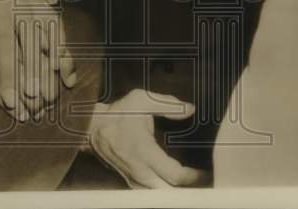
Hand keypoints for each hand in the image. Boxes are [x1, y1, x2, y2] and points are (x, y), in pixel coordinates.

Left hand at [0, 0, 75, 117]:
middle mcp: (0, 1)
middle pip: (6, 39)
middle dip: (10, 70)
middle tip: (13, 99)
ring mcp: (23, 0)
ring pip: (33, 35)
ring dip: (39, 64)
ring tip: (41, 93)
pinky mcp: (39, 2)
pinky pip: (53, 25)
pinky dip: (60, 48)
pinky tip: (63, 71)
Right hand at [88, 89, 207, 188]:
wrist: (91, 128)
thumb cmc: (118, 113)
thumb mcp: (141, 100)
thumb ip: (168, 104)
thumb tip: (190, 109)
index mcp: (144, 151)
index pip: (174, 174)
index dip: (194, 177)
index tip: (206, 172)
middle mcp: (140, 171)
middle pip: (169, 194)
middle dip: (189, 191)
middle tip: (206, 184)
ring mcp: (134, 179)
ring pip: (159, 198)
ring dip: (177, 194)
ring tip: (195, 187)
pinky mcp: (131, 182)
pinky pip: (151, 196)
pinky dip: (165, 194)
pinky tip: (177, 189)